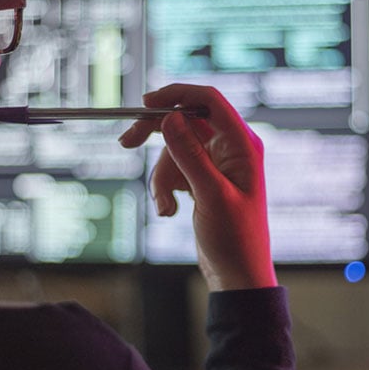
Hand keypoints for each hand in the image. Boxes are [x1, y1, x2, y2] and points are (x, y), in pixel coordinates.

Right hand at [119, 84, 276, 290]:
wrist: (236, 274)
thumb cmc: (235, 239)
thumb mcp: (210, 195)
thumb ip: (190, 155)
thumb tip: (170, 118)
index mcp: (242, 144)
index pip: (209, 100)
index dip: (177, 95)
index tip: (145, 104)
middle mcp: (230, 148)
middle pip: (185, 121)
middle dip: (156, 136)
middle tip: (126, 142)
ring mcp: (216, 164)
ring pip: (174, 150)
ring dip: (161, 176)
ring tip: (166, 207)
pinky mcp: (202, 179)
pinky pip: (174, 169)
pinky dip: (165, 187)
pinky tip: (169, 210)